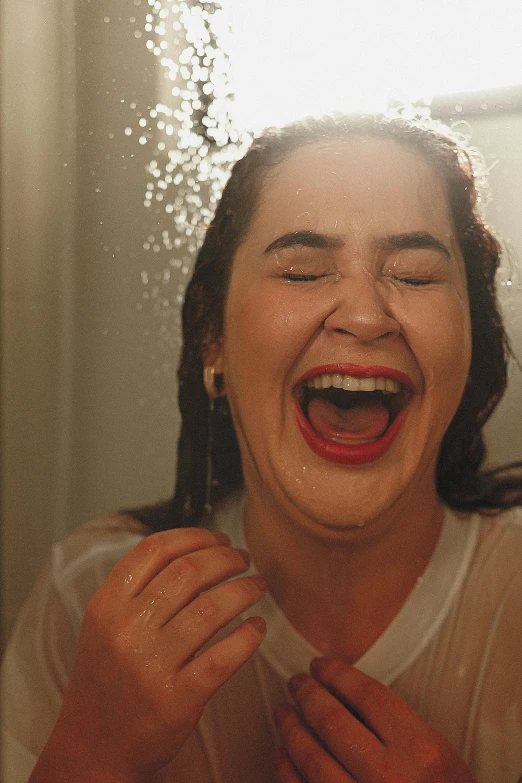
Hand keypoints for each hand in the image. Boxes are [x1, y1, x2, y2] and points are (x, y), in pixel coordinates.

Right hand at [32, 527, 266, 781]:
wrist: (92, 749)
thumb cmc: (107, 681)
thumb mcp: (105, 627)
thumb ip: (138, 590)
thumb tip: (197, 552)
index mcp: (107, 605)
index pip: (155, 549)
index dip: (195, 536)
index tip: (219, 539)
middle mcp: (126, 629)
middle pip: (190, 571)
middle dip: (227, 558)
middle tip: (244, 559)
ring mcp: (151, 665)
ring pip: (213, 607)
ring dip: (245, 590)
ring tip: (258, 586)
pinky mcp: (177, 699)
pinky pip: (225, 655)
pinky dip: (249, 635)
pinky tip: (256, 627)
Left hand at [274, 657, 476, 782]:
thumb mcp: (441, 757)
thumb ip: (399, 727)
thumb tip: (344, 695)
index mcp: (421, 751)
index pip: (368, 695)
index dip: (337, 674)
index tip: (320, 664)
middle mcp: (391, 777)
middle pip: (333, 721)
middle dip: (308, 695)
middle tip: (296, 682)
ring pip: (312, 758)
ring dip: (291, 729)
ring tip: (283, 712)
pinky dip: (286, 770)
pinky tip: (280, 752)